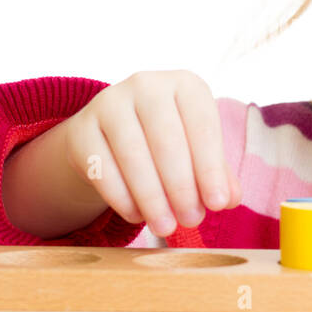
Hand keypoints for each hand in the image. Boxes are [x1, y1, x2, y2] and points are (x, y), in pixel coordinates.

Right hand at [62, 70, 241, 235]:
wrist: (112, 132)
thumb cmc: (168, 141)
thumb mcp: (197, 149)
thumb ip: (217, 173)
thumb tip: (230, 199)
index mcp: (184, 84)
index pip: (203, 125)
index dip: (211, 168)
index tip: (218, 204)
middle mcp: (146, 84)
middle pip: (166, 140)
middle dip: (181, 187)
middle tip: (191, 221)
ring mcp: (109, 103)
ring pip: (132, 155)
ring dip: (151, 197)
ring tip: (165, 226)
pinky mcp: (81, 129)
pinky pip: (101, 168)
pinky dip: (121, 197)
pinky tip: (136, 216)